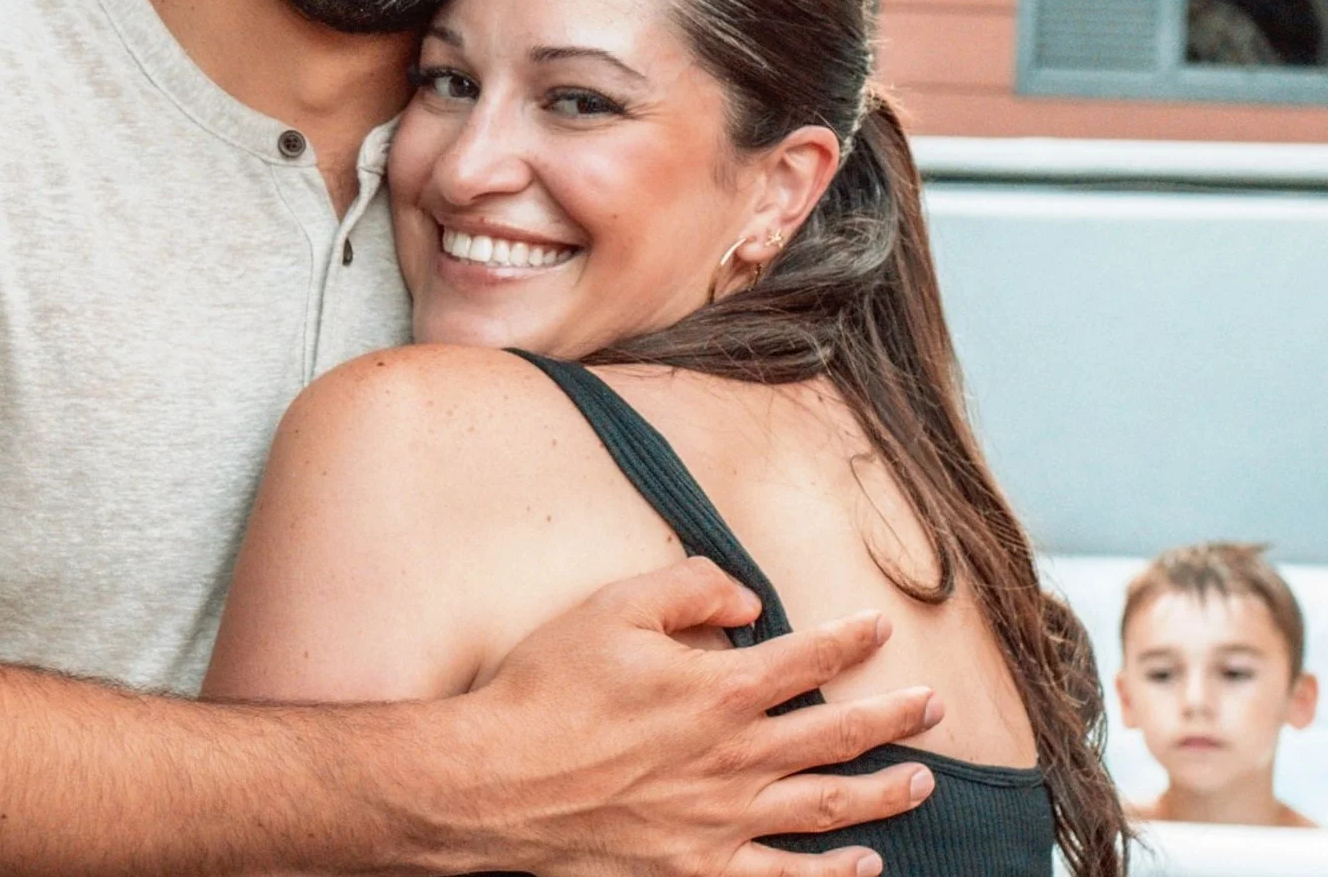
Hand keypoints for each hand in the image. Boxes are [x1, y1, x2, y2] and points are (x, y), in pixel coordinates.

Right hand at [468, 556, 940, 876]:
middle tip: (934, 706)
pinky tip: (864, 866)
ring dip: (882, 794)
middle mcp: (736, 757)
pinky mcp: (699, 870)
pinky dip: (831, 876)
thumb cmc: (551, 688)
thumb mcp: (614, 608)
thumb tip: (748, 599)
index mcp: (719, 688)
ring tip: (922, 781)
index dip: (850, 641)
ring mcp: (723, 821)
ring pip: (825, 807)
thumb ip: (689, 588)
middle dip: (892, 717)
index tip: (879, 627)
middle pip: (836, 735)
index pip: (807, 658)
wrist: (501, 782)